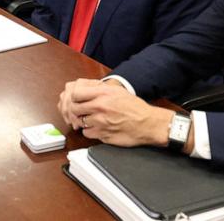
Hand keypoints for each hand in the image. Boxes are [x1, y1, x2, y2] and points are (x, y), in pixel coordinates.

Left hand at [57, 78, 172, 147]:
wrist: (149, 124)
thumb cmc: (135, 107)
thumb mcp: (118, 91)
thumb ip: (100, 89)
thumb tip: (84, 88)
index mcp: (103, 93)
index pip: (76, 94)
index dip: (75, 98)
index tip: (78, 101)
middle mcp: (100, 107)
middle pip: (74, 109)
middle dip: (76, 111)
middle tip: (82, 112)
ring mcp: (101, 122)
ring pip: (79, 122)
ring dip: (83, 122)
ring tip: (91, 120)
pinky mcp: (103, 135)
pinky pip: (87, 134)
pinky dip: (90, 132)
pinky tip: (97, 128)